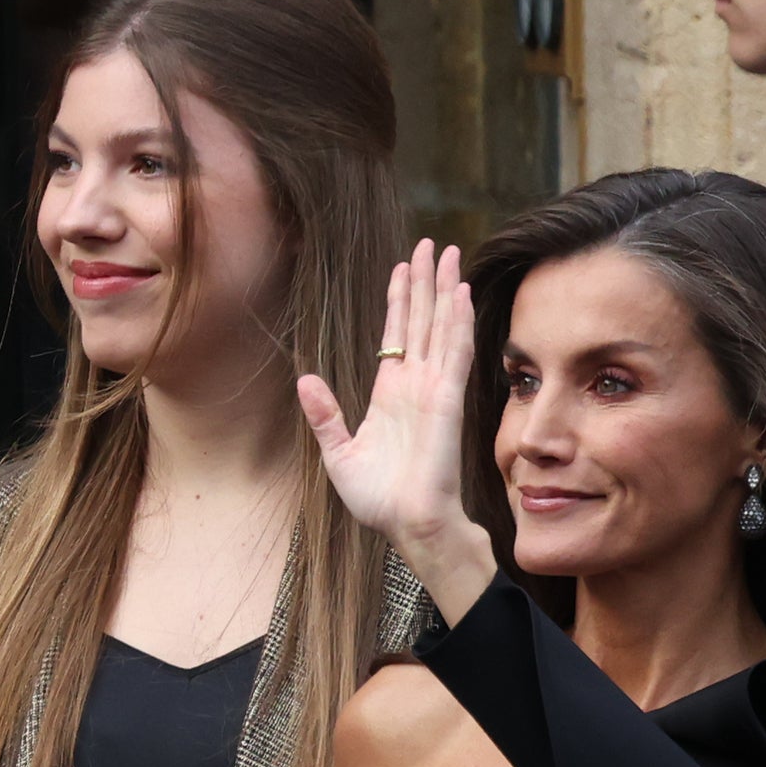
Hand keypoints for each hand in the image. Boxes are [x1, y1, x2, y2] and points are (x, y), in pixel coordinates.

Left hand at [295, 237, 495, 622]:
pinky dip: (457, 323)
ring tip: (448, 254)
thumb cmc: (378, 497)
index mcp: (390, 393)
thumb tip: (305, 380)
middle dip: (426, 282)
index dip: (400, 300)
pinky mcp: (447, 400)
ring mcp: (434, 389)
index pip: (397, 335)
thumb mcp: (338, 452)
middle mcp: (416, 384)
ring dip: (445, 291)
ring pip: (441, 327)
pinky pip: (453, 353)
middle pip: (422, 320)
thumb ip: (324, 415)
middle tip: (431, 243)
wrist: (405, 522)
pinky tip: (460, 294)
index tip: (403, 267)